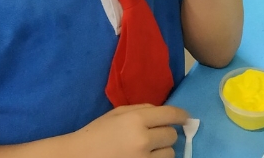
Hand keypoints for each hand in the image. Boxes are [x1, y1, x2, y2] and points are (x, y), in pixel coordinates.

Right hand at [72, 104, 188, 157]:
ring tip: (149, 150)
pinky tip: (146, 157)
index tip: (185, 118)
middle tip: (156, 136)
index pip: (169, 114)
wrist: (78, 157)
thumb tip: (164, 112)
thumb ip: (141, 109)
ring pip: (170, 154)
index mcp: (135, 120)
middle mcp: (143, 140)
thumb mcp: (116, 114)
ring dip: (163, 151)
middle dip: (166, 134)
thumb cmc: (96, 133)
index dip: (181, 115)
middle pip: (171, 135)